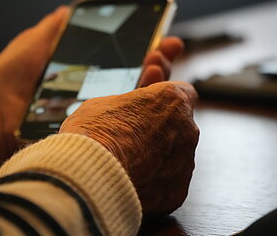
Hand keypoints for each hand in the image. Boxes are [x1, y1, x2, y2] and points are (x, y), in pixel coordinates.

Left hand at [0, 6, 182, 173]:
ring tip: (159, 64)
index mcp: (84, 73)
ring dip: (152, 81)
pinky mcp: (91, 132)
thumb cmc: (5, 82)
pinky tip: (149, 94)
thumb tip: (67, 12)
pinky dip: (138, 108)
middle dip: (157, 62)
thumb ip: (51, 30)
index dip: (144, 48)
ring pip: (133, 100)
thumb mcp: (30, 46)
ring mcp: (95, 114)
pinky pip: (119, 121)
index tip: (161, 37)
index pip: (122, 59)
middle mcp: (94, 94)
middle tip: (166, 49)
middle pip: (134, 78)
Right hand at [59, 81, 198, 215]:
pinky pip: (169, 184)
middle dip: (160, 131)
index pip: (182, 93)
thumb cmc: (96, 134)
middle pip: (180, 127)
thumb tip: (146, 85)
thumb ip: (135, 98)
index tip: (150, 108)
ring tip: (128, 163)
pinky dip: (155, 184)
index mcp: (173, 101)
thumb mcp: (108, 101)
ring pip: (176, 157)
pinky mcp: (177, 191)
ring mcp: (185, 162)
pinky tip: (133, 181)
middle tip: (132, 138)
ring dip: (158, 158)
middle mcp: (187, 130)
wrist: (89, 173)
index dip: (164, 102)